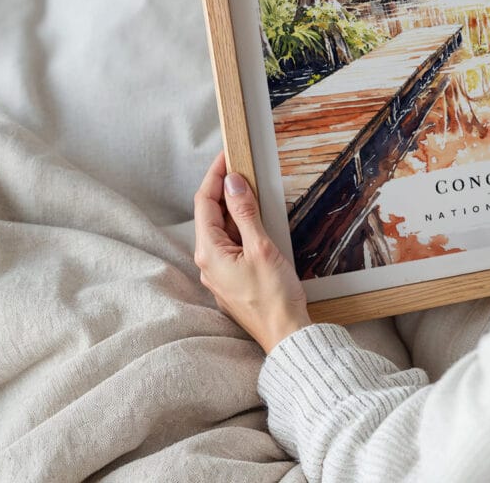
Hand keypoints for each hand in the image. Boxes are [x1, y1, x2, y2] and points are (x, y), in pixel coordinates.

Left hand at [194, 150, 311, 352]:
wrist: (285, 335)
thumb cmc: (274, 296)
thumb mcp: (261, 247)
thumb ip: (245, 213)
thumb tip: (233, 182)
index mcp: (209, 252)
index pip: (205, 202)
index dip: (215, 175)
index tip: (227, 155)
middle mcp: (208, 262)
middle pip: (210, 214)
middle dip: (223, 187)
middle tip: (240, 165)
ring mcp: (219, 272)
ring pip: (221, 228)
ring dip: (233, 205)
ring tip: (249, 185)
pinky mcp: (232, 278)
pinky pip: (230, 243)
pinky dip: (240, 224)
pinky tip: (254, 218)